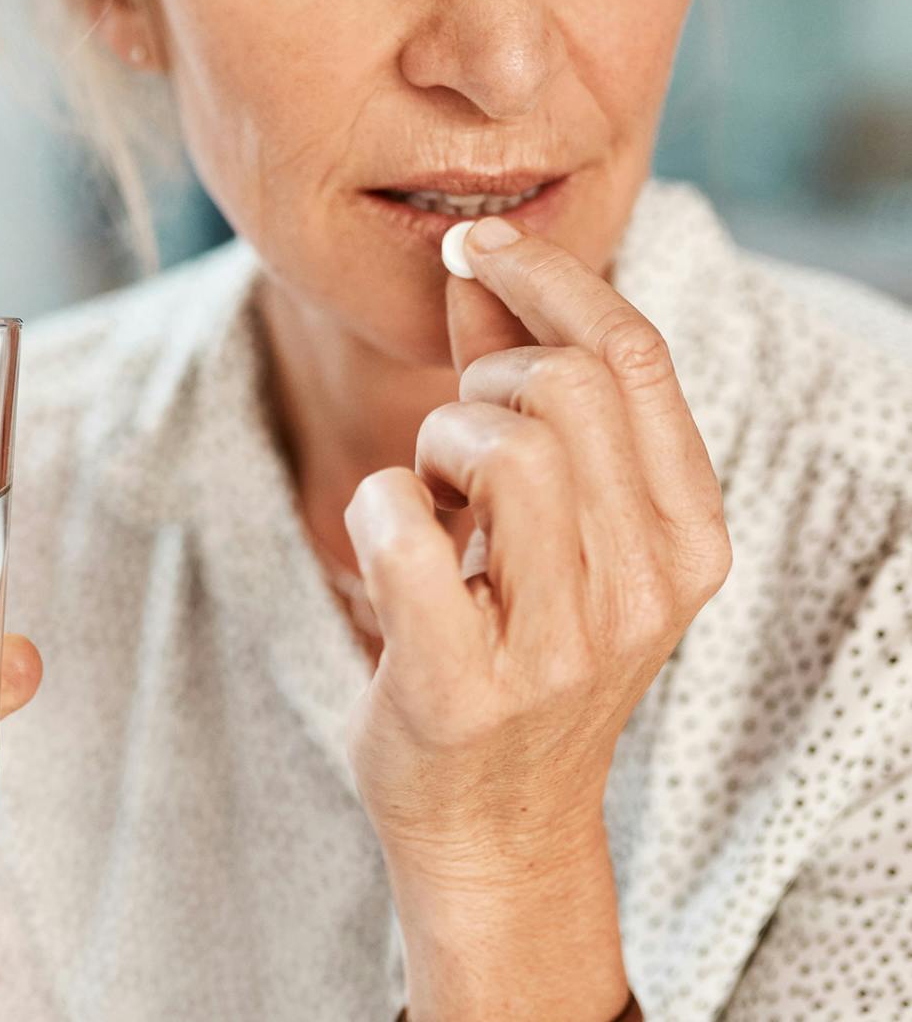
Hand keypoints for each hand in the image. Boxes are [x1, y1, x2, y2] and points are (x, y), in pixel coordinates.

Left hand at [342, 215, 730, 1015]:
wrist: (492, 818)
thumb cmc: (515, 641)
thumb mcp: (552, 517)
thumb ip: (521, 386)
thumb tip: (477, 264)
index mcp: (687, 532)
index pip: (635, 355)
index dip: (548, 276)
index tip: (475, 245)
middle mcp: (647, 587)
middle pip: (567, 389)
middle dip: (484, 381)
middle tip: (456, 440)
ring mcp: (563, 648)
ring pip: (506, 451)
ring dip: (438, 446)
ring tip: (437, 497)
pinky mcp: (465, 691)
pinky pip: (405, 539)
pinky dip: (377, 508)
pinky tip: (390, 537)